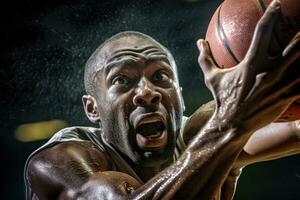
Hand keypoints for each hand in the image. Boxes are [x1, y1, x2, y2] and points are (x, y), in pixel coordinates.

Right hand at [197, 0, 299, 132]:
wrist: (232, 124)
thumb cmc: (222, 99)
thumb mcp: (211, 78)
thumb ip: (205, 57)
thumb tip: (199, 42)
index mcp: (252, 63)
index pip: (263, 32)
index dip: (271, 14)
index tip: (278, 4)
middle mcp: (269, 72)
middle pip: (295, 45)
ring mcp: (280, 85)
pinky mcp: (287, 97)